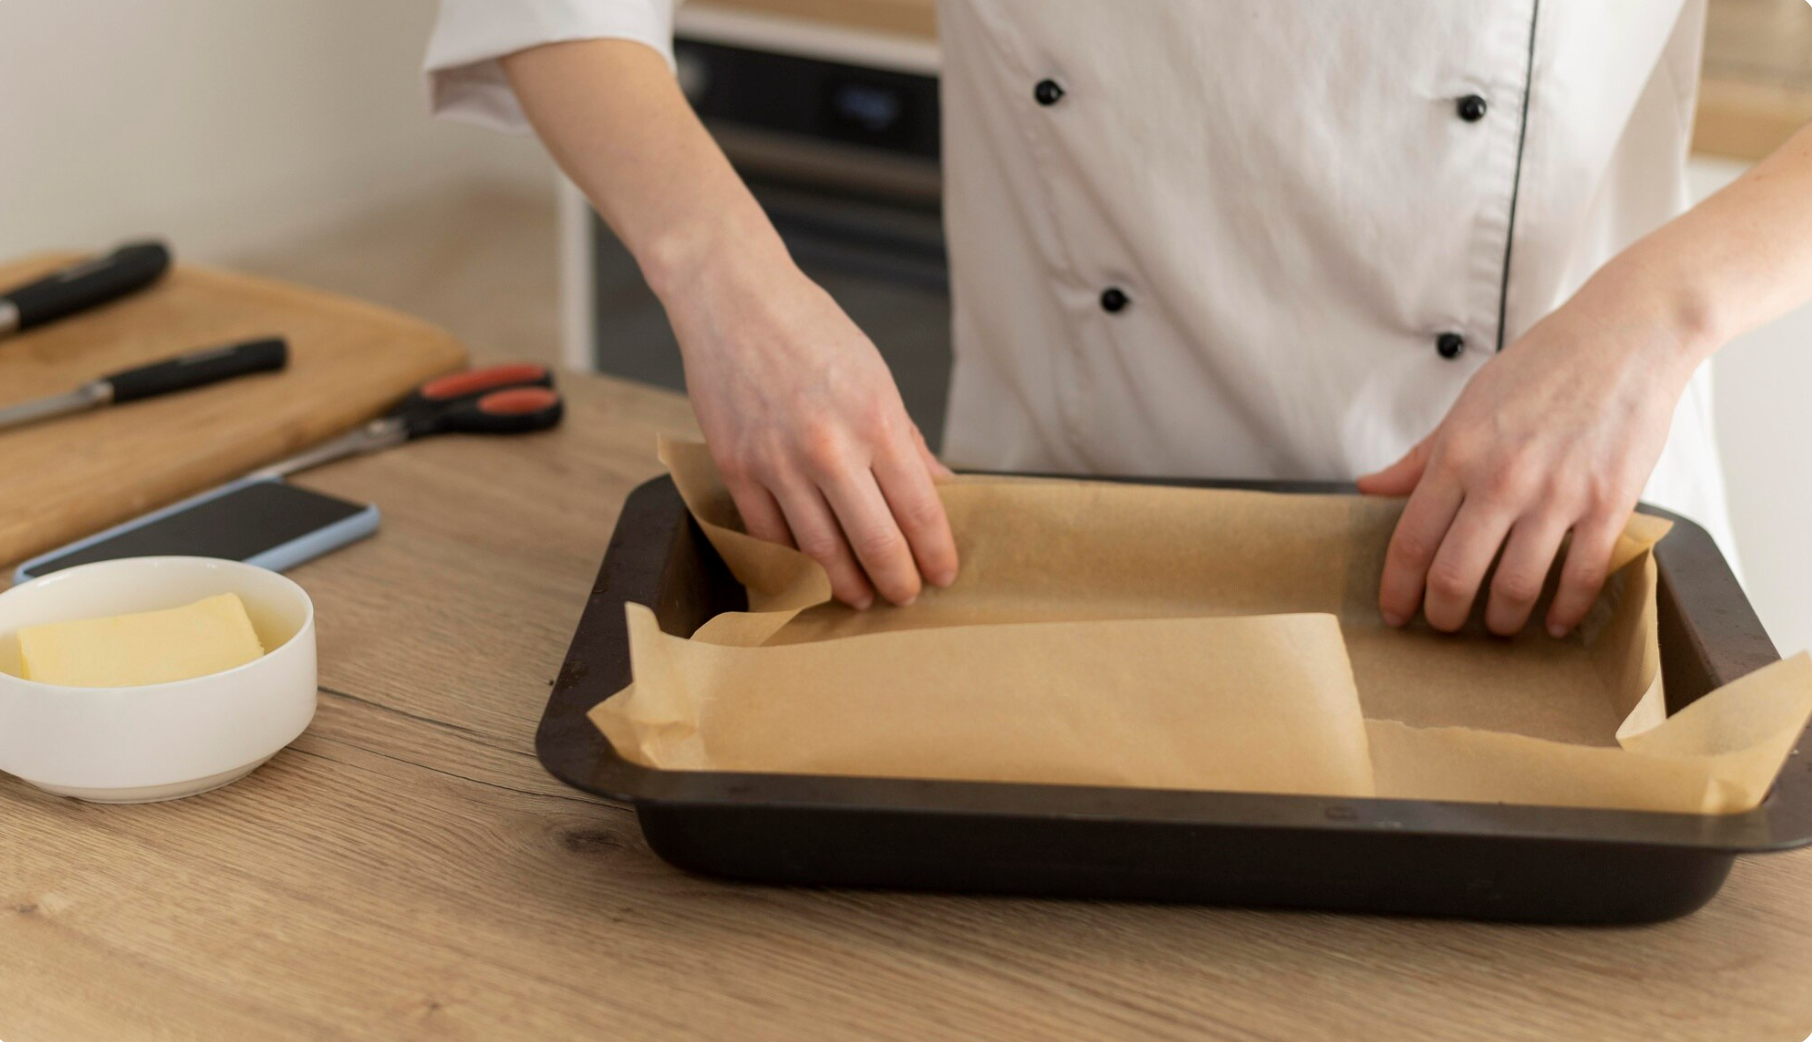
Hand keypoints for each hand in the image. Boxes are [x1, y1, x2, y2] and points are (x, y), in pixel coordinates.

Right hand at [660, 238, 957, 608]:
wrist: (734, 299)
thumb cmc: (812, 330)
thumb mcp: (877, 377)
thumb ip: (907, 442)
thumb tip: (940, 490)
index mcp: (875, 421)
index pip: (920, 511)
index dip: (936, 554)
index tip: (943, 574)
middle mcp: (829, 448)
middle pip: (875, 544)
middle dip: (897, 581)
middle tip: (905, 595)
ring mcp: (777, 463)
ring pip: (819, 553)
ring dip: (845, 585)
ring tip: (861, 596)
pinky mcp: (736, 469)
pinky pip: (770, 536)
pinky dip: (793, 563)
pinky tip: (810, 572)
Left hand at [1356, 276, 1703, 636]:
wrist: (1624, 338)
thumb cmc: (1541, 367)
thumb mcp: (1467, 406)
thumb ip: (1419, 457)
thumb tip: (1369, 489)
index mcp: (1457, 455)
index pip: (1411, 542)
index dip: (1397, 590)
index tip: (1396, 613)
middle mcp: (1501, 480)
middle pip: (1455, 575)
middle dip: (1443, 615)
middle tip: (1443, 627)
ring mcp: (1557, 494)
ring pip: (1515, 587)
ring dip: (1501, 621)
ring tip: (1498, 627)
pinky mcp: (1609, 503)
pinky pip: (1581, 576)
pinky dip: (1566, 610)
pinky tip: (1557, 622)